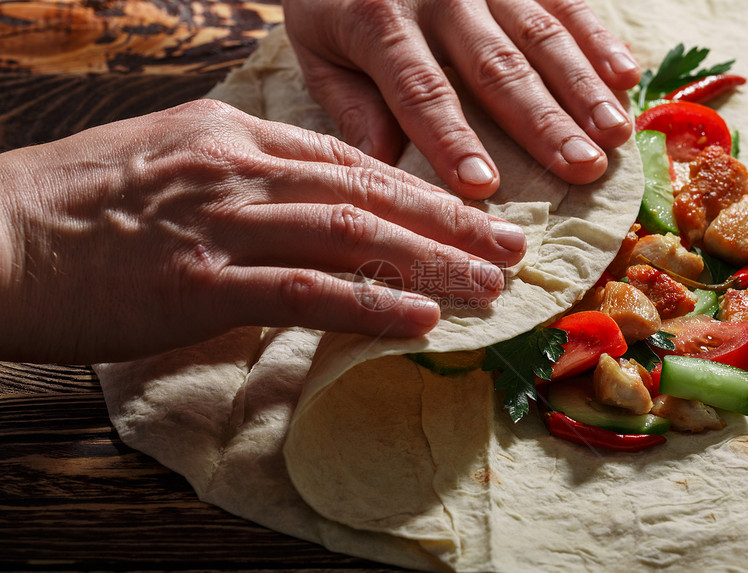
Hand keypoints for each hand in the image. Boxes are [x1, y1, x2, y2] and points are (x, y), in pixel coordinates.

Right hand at [0, 100, 525, 363]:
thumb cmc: (81, 204)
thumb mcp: (172, 161)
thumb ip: (246, 180)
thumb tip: (309, 213)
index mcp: (234, 131)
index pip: (349, 156)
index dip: (418, 187)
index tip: (467, 213)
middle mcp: (238, 166)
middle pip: (369, 188)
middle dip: (449, 219)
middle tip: (510, 244)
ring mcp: (220, 221)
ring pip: (351, 233)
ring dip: (429, 261)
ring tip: (488, 283)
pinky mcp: (199, 281)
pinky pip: (304, 290)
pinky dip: (369, 302)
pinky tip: (419, 316)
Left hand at [282, 0, 639, 198]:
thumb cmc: (333, 1)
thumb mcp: (318, 50)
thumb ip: (350, 104)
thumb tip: (381, 168)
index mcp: (379, 22)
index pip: (421, 91)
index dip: (452, 140)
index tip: (482, 188)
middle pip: (496, 67)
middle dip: (542, 122)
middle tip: (583, 169)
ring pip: (539, 34)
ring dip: (582, 87)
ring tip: (615, 135)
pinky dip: (597, 37)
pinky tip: (627, 76)